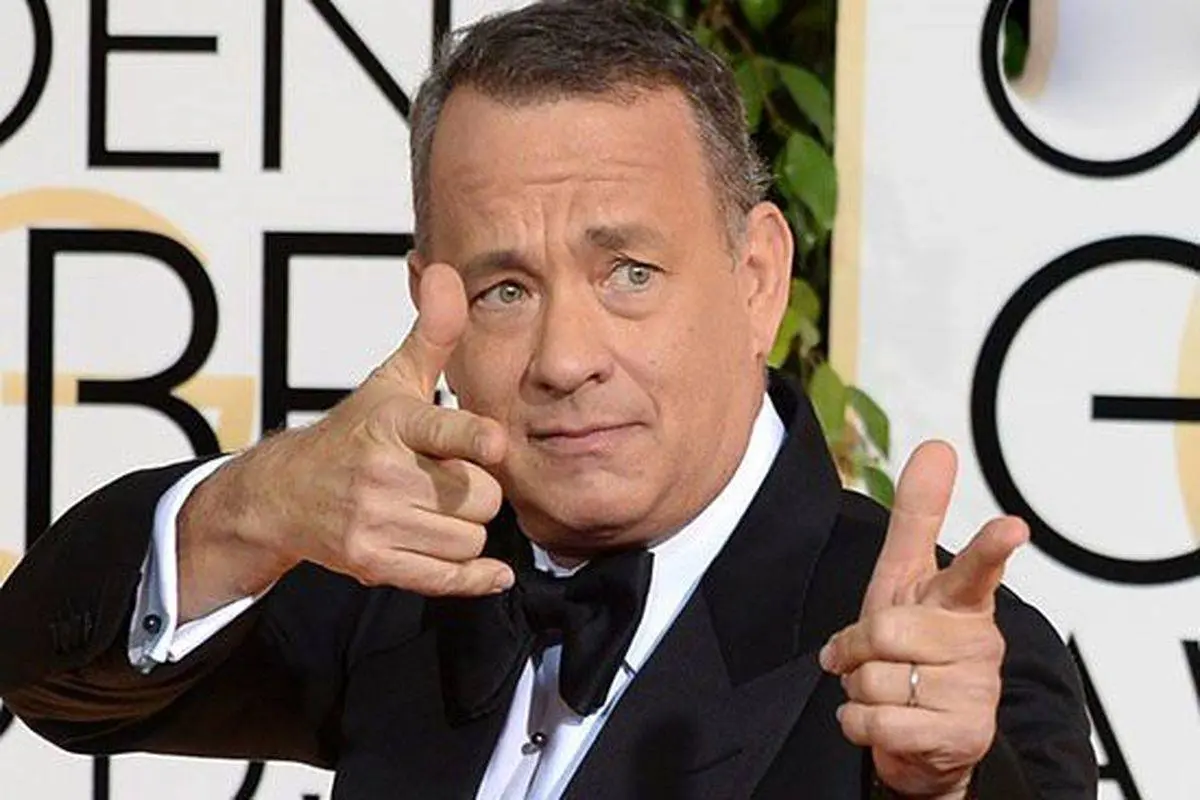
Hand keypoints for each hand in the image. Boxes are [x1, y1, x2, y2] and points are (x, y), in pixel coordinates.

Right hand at [179, 263, 513, 618]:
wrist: (284, 494)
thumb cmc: (353, 432)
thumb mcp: (391, 379)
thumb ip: (431, 333)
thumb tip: (444, 271)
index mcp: (392, 423)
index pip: (438, 430)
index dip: (470, 438)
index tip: (494, 443)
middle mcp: (382, 473)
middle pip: (479, 496)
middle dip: (479, 491)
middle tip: (455, 480)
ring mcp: (374, 522)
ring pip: (470, 539)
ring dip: (469, 530)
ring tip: (441, 511)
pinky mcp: (372, 564)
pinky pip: (447, 579)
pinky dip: (475, 578)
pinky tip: (490, 572)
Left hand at [818, 442, 1027, 798]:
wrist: (919, 735)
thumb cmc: (910, 645)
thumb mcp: (904, 576)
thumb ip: (918, 515)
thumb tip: (937, 447)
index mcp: (962, 601)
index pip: (977, 569)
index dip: (990, 548)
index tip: (1012, 527)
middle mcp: (977, 642)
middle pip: (886, 630)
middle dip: (858, 647)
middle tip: (872, 656)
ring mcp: (975, 691)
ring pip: (877, 679)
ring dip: (861, 689)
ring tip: (888, 691)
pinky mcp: (961, 735)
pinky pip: (879, 722)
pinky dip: (860, 723)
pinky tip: (884, 721)